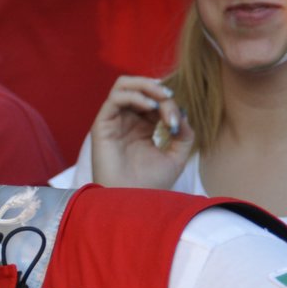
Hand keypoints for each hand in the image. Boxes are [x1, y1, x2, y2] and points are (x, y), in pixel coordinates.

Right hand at [88, 75, 195, 189]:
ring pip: (123, 85)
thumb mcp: (176, 157)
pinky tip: (149, 107)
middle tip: (170, 99)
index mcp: (141, 129)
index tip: (177, 124)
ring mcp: (113, 123)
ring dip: (145, 86)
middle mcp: (125, 122)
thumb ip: (184, 134)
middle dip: (157, 90)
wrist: (133, 202)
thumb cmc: (152, 185)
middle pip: (139, 88)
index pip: (154, 101)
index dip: (169, 105)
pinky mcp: (102, 126)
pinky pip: (115, 97)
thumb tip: (184, 113)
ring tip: (160, 98)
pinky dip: (134, 95)